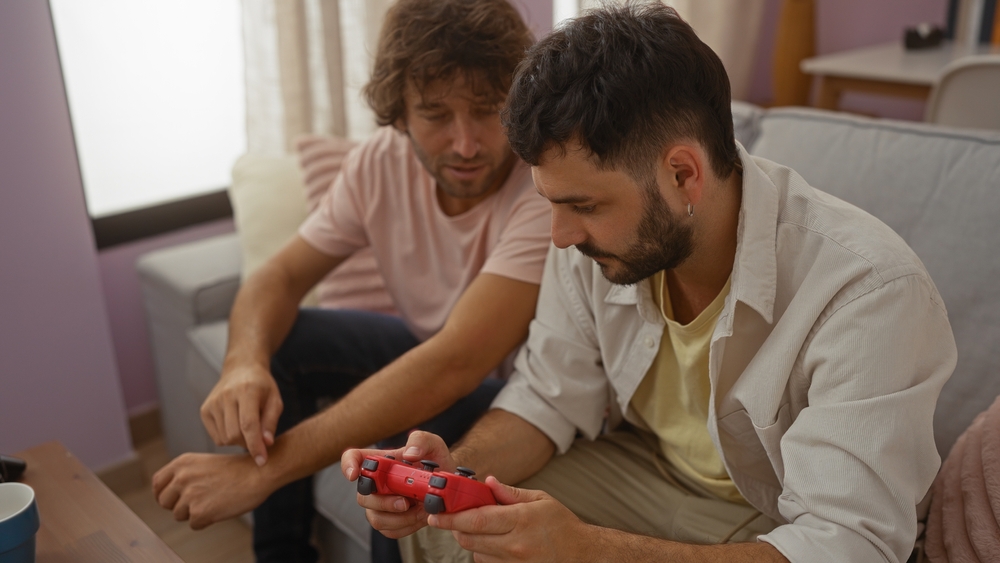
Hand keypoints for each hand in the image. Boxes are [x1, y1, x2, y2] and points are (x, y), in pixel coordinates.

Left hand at [152, 452, 273, 529]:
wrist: (258, 473)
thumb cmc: (237, 469)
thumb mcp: (204, 463)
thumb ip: (184, 476)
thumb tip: (168, 496)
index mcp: (182, 463)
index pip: (157, 483)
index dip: (162, 494)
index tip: (170, 499)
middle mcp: (182, 478)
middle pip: (164, 502)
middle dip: (178, 505)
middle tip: (197, 501)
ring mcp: (189, 495)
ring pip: (179, 515)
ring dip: (194, 513)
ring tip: (213, 501)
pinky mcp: (199, 512)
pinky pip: (194, 525)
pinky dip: (206, 521)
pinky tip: (219, 508)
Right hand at [200, 362, 282, 465]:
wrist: (241, 368)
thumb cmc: (262, 387)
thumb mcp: (274, 400)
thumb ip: (271, 422)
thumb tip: (266, 444)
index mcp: (247, 391)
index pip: (248, 425)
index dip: (255, 446)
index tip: (262, 461)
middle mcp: (226, 396)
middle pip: (234, 435)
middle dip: (248, 443)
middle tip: (259, 438)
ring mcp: (212, 403)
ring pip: (224, 438)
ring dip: (238, 441)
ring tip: (247, 428)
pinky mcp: (205, 410)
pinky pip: (216, 437)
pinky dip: (228, 438)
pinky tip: (235, 426)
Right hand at [342, 431, 455, 538]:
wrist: (446, 485)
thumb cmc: (436, 461)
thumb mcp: (434, 444)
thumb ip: (421, 441)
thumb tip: (410, 454)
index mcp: (381, 462)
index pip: (354, 458)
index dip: (347, 465)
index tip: (353, 475)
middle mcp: (376, 484)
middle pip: (363, 496)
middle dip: (384, 503)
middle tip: (406, 502)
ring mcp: (380, 504)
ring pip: (376, 518)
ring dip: (400, 518)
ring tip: (421, 510)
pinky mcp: (390, 521)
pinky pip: (389, 530)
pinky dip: (407, 527)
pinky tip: (420, 517)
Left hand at [428, 478, 589, 562]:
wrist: (582, 556)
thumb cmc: (563, 526)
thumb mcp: (541, 500)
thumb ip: (511, 493)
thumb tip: (487, 482)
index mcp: (521, 520)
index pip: (477, 519)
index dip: (451, 517)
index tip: (436, 513)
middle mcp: (515, 545)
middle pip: (470, 538)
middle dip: (455, 527)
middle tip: (451, 516)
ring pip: (476, 552)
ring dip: (471, 539)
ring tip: (484, 528)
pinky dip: (484, 553)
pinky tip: (496, 543)